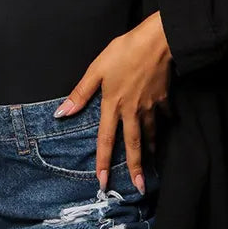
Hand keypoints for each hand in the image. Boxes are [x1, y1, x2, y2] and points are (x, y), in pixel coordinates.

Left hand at [53, 12, 172, 194]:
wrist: (156, 41)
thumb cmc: (123, 51)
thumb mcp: (96, 70)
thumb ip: (80, 93)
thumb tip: (61, 113)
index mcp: (113, 105)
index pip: (106, 139)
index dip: (103, 162)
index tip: (103, 182)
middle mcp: (132, 111)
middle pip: (133, 144)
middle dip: (135, 168)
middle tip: (139, 187)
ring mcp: (150, 106)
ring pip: (149, 132)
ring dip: (149, 149)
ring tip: (150, 163)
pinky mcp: (163, 97)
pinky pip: (164, 115)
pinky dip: (164, 122)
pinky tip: (166, 125)